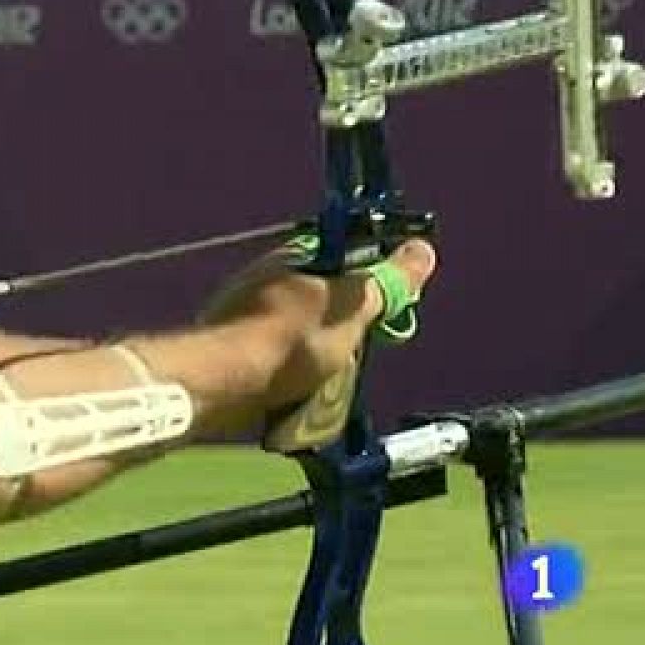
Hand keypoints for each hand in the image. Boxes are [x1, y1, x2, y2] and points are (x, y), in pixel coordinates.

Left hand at [200, 238, 437, 407]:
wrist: (222, 383)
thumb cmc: (290, 338)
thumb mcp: (351, 308)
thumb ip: (385, 283)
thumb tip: (422, 249)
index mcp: (293, 257)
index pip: (345, 260)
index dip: (371, 287)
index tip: (384, 315)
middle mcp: (266, 280)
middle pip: (324, 302)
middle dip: (343, 331)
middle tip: (352, 356)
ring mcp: (244, 315)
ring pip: (302, 335)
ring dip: (318, 360)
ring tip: (325, 383)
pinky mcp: (232, 352)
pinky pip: (278, 361)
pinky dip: (291, 376)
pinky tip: (297, 394)